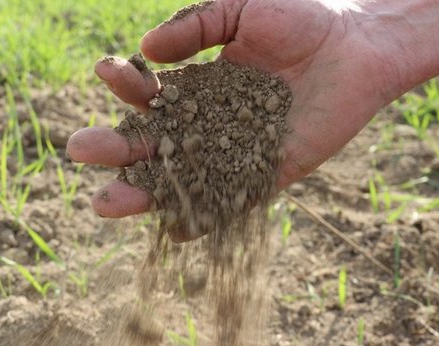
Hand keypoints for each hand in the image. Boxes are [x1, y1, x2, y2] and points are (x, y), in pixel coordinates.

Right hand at [66, 0, 412, 217]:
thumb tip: (147, 50)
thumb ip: (196, 26)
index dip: (127, 87)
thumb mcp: (239, 9)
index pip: (152, 95)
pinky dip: (206, 218)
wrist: (356, 44)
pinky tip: (175, 230)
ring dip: (148, 193)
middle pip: (158, 143)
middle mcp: (214, 122)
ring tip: (107, 202)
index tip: (107, 72)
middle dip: (119, 148)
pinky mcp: (271, 172)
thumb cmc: (300, 19)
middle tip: (82, 149)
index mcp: (201, 86)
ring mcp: (240, 150)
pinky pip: (234, 200)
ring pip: (185, 178)